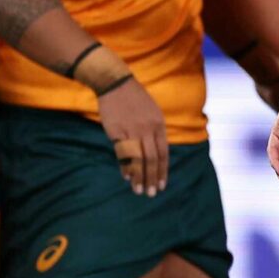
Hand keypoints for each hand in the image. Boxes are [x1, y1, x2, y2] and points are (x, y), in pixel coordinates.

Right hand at [97, 78, 169, 195]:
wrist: (115, 84)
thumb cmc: (134, 99)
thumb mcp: (152, 113)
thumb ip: (155, 133)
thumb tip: (156, 155)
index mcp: (159, 125)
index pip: (164, 153)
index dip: (163, 171)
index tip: (162, 185)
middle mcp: (147, 129)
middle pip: (153, 159)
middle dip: (153, 178)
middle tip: (151, 193)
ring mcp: (132, 130)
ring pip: (138, 158)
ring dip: (139, 176)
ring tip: (139, 190)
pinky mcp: (116, 131)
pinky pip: (122, 153)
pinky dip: (125, 166)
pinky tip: (126, 176)